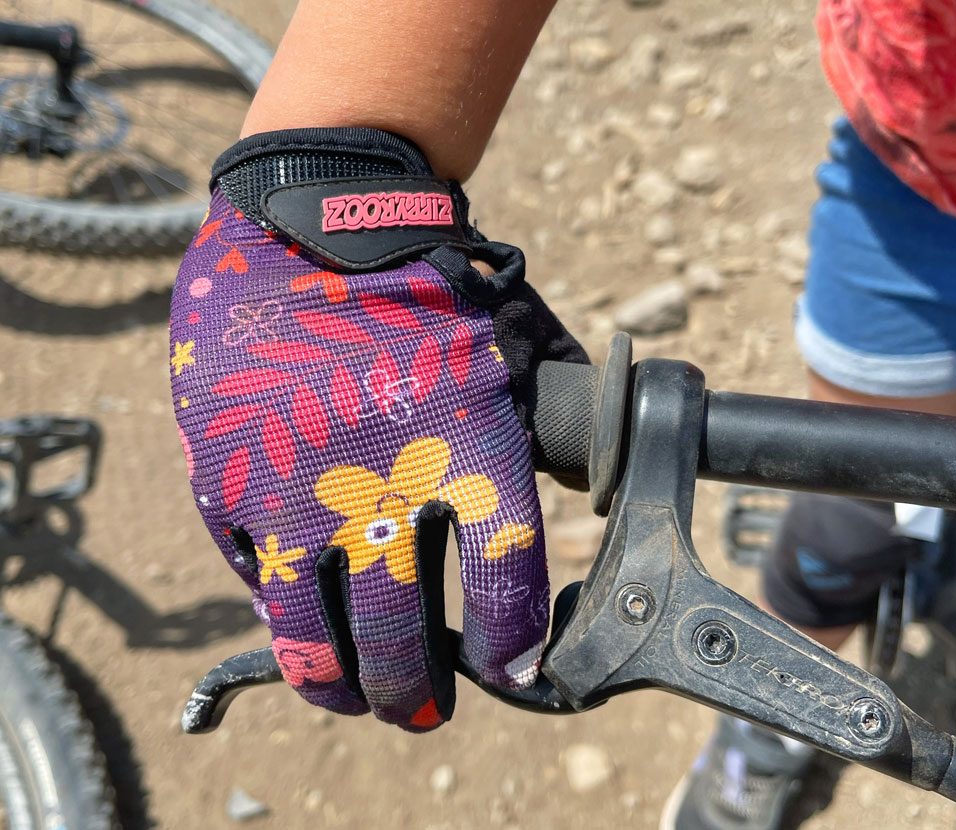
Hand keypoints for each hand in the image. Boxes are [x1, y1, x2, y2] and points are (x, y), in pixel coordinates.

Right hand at [170, 128, 585, 729]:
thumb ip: (551, 419)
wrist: (311, 222)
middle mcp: (381, 486)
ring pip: (314, 641)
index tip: (518, 670)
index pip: (507, 582)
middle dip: (417, 696)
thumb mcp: (509, 343)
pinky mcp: (229, 483)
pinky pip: (255, 579)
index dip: (514, 645)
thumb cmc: (423, 283)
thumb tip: (583, 486)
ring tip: (355, 698)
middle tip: (422, 709)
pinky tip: (301, 609)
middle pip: (403, 642)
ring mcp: (295, 493)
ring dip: (341, 686)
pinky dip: (282, 607)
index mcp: (470, 448)